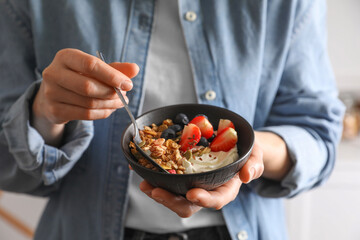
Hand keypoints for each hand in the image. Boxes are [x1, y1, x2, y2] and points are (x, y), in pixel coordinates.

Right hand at [31, 48, 138, 144]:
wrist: (53, 96)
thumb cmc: (78, 77)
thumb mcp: (95, 70)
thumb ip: (115, 69)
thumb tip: (135, 68)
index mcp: (65, 56)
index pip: (91, 65)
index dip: (112, 76)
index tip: (128, 84)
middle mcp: (53, 73)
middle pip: (89, 86)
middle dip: (111, 93)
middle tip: (124, 95)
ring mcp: (52, 93)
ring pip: (89, 102)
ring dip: (110, 104)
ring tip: (120, 102)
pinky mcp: (55, 111)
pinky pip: (86, 114)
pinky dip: (103, 113)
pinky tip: (109, 109)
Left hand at [139, 141, 263, 217]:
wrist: (235, 144)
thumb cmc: (246, 153)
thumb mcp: (256, 155)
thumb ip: (254, 164)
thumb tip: (247, 176)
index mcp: (225, 190)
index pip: (215, 200)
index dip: (204, 199)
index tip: (192, 193)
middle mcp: (207, 191)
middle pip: (189, 205)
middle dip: (171, 201)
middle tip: (156, 191)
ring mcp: (193, 184)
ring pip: (175, 196)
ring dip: (159, 192)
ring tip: (145, 185)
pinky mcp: (183, 176)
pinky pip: (168, 182)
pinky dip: (155, 179)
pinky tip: (143, 173)